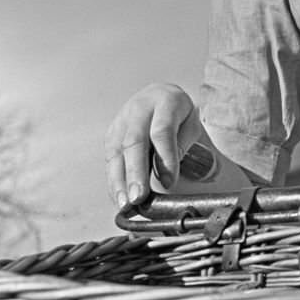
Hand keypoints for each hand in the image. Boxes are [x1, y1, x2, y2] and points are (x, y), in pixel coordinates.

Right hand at [104, 83, 200, 207]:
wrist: (159, 95)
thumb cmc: (178, 114)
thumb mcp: (190, 124)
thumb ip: (180, 145)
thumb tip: (165, 176)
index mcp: (166, 102)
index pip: (162, 132)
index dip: (165, 158)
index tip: (168, 183)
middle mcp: (139, 109)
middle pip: (134, 142)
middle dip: (135, 173)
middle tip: (138, 197)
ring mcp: (121, 120)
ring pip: (116, 151)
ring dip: (119, 180)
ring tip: (125, 203)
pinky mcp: (111, 133)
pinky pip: (109, 158)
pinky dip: (113, 179)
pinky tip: (118, 196)